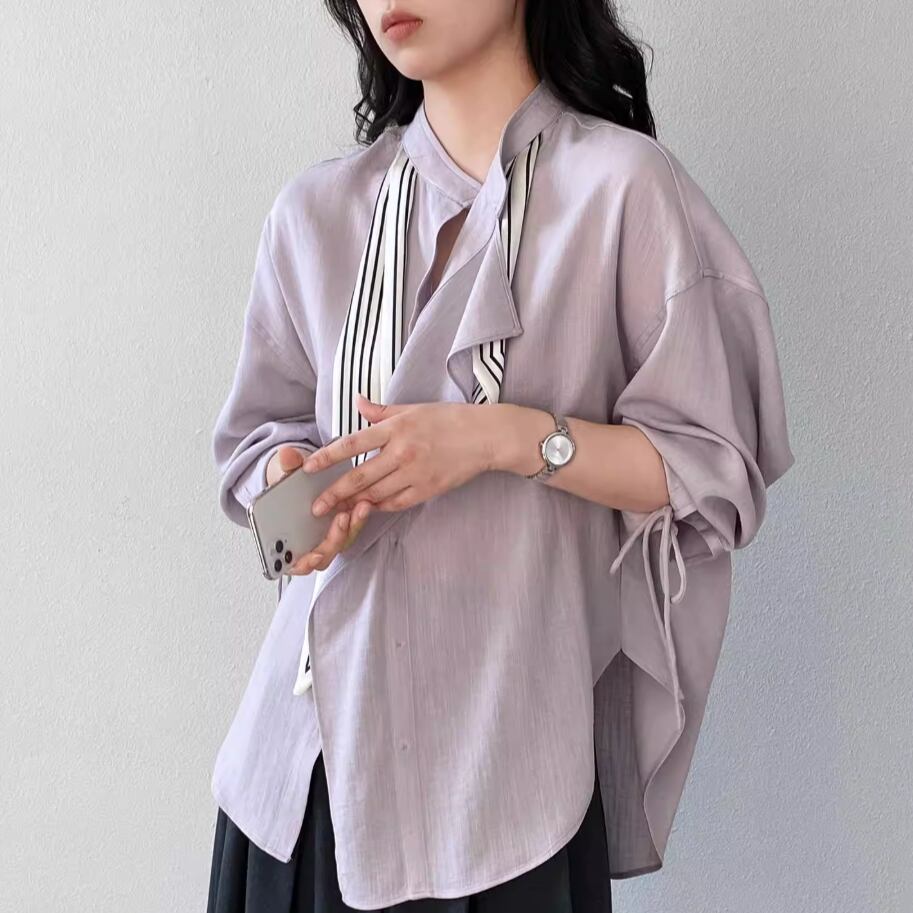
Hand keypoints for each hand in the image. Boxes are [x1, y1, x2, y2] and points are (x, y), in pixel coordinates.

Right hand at [267, 445, 373, 575]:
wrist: (299, 478)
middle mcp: (308, 543)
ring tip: (360, 507)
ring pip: (341, 542)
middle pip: (323, 555)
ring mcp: (326, 536)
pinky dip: (358, 519)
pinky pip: (351, 529)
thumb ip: (287, 466)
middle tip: (341, 520)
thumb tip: (286, 454)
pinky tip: (365, 503)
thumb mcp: (285, 473)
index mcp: (286, 539)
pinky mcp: (342, 527)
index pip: (294, 562)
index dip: (303, 563)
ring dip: (352, 527)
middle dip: (334, 539)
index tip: (313, 556)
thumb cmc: (288, 484)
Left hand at [301, 394, 496, 515]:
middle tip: (315, 507)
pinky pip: (396, 503)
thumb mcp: (414, 408)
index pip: (352, 444)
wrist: (485, 437)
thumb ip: (382, 411)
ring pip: (376, 494)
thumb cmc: (450, 419)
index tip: (308, 468)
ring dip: (354, 504)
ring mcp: (415, 473)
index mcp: (396, 428)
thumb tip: (358, 403)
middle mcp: (402, 452)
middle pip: (359, 477)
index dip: (327, 457)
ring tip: (337, 511)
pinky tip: (369, 507)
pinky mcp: (428, 490)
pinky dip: (380, 506)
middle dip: (334, 494)